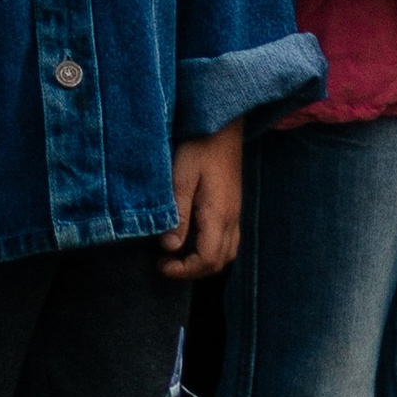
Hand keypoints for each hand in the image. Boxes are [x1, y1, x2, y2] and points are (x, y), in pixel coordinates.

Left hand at [162, 121, 243, 278]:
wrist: (222, 125)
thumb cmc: (199, 145)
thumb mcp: (182, 175)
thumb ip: (178, 213)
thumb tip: (169, 247)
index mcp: (218, 214)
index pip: (206, 259)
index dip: (183, 270)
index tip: (161, 265)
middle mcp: (231, 218)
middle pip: (219, 262)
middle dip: (192, 271)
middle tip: (166, 264)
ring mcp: (235, 212)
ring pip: (227, 253)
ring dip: (204, 262)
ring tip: (178, 256)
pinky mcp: (233, 205)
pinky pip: (229, 240)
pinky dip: (212, 250)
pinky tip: (194, 240)